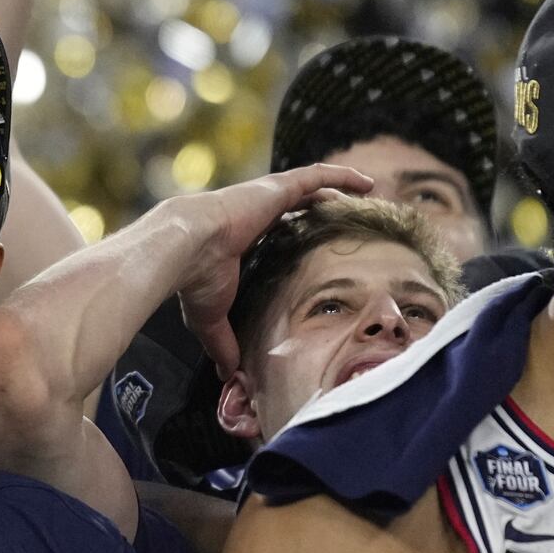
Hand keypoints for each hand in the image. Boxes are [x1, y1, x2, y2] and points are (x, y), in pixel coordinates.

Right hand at [167, 164, 373, 376]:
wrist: (186, 248)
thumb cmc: (195, 280)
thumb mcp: (210, 318)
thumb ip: (223, 342)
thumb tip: (227, 376)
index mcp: (244, 236)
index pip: (277, 231)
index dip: (298, 234)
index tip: (318, 247)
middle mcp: (258, 213)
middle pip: (299, 207)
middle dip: (324, 210)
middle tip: (351, 221)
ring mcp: (269, 197)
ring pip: (313, 188)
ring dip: (339, 190)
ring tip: (367, 194)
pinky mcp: (278, 187)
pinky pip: (318, 176)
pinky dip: (343, 176)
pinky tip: (367, 182)